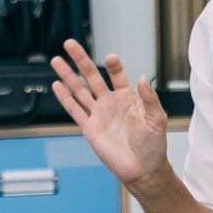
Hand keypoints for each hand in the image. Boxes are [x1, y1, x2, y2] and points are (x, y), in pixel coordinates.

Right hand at [49, 40, 168, 186]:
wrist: (142, 169)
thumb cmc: (153, 145)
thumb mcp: (156, 119)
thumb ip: (149, 98)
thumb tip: (143, 78)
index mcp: (128, 97)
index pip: (117, 75)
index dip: (113, 66)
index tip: (110, 58)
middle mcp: (110, 102)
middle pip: (91, 76)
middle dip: (81, 60)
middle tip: (70, 44)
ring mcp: (98, 114)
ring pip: (79, 90)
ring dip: (68, 75)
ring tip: (56, 60)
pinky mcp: (89, 128)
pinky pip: (75, 110)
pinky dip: (65, 98)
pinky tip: (56, 85)